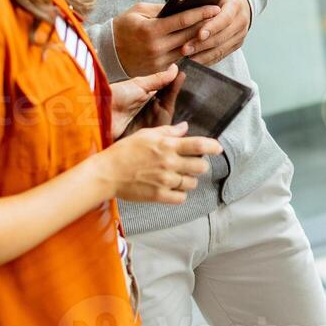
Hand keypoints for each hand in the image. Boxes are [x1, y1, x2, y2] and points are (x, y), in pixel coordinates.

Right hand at [96, 123, 222, 204]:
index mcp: (167, 146)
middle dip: (200, 165)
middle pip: (200, 166)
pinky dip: (180, 193)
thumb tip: (185, 128)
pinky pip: (181, 197)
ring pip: (192, 183)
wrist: (107, 173)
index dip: (213, 147)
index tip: (219, 149)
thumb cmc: (125, 151)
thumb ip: (168, 131)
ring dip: (190, 180)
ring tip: (179, 176)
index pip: (199, 145)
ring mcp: (165, 181)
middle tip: (192, 164)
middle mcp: (169, 163)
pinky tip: (173, 188)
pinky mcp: (159, 196)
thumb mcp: (146, 134)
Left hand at [108, 65, 178, 138]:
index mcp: (145, 97)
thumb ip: (158, 79)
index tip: (182, 74)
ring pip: (167, 112)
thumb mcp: (139, 84)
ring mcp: (149, 122)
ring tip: (180, 85)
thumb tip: (174, 68)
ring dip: (173, 99)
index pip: (164, 90)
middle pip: (167, 101)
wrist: (100, 113)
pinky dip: (169, 113)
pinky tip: (173, 104)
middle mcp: (148, 110)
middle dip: (175, 90)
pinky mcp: (150, 133)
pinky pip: (164, 125)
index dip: (173, 83)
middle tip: (184, 77)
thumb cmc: (113, 97)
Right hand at [112, 0, 222, 77]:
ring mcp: (158, 61)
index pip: (183, 20)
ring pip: (188, 48)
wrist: (107, 52)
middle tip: (220, 16)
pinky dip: (190, 49)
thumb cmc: (123, 26)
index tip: (216, 7)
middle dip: (206, 24)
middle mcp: (156, 48)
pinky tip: (199, 41)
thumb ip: (162, 9)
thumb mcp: (139, 11)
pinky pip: (179, 58)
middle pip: (189, 35)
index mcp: (150, 30)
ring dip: (201, 38)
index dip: (201, 13)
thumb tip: (184, 6)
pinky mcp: (158, 70)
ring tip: (213, 28)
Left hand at [177, 0, 251, 66]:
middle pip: (222, 37)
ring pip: (221, 49)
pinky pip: (221, 55)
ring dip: (203, 55)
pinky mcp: (236, 44)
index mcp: (236, 5)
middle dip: (202, 45)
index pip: (226, 18)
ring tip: (185, 59)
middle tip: (184, 49)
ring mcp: (240, 35)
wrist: (241, 1)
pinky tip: (193, 62)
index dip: (213, 27)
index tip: (199, 34)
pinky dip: (207, 60)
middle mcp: (241, 22)